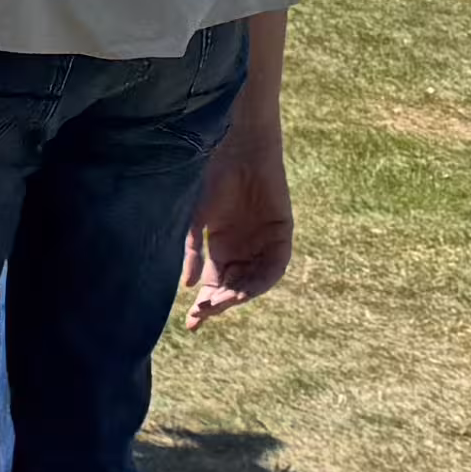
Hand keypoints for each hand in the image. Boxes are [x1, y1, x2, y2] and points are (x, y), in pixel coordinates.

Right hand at [183, 105, 292, 323]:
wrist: (237, 147)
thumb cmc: (209, 178)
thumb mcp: (195, 219)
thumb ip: (193, 252)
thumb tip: (187, 286)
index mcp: (220, 248)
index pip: (213, 285)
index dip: (204, 305)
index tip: (190, 324)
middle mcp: (243, 250)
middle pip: (232, 287)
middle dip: (218, 303)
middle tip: (203, 312)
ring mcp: (263, 243)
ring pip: (253, 281)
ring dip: (238, 294)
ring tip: (222, 301)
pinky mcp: (282, 234)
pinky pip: (275, 266)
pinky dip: (261, 278)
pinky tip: (245, 287)